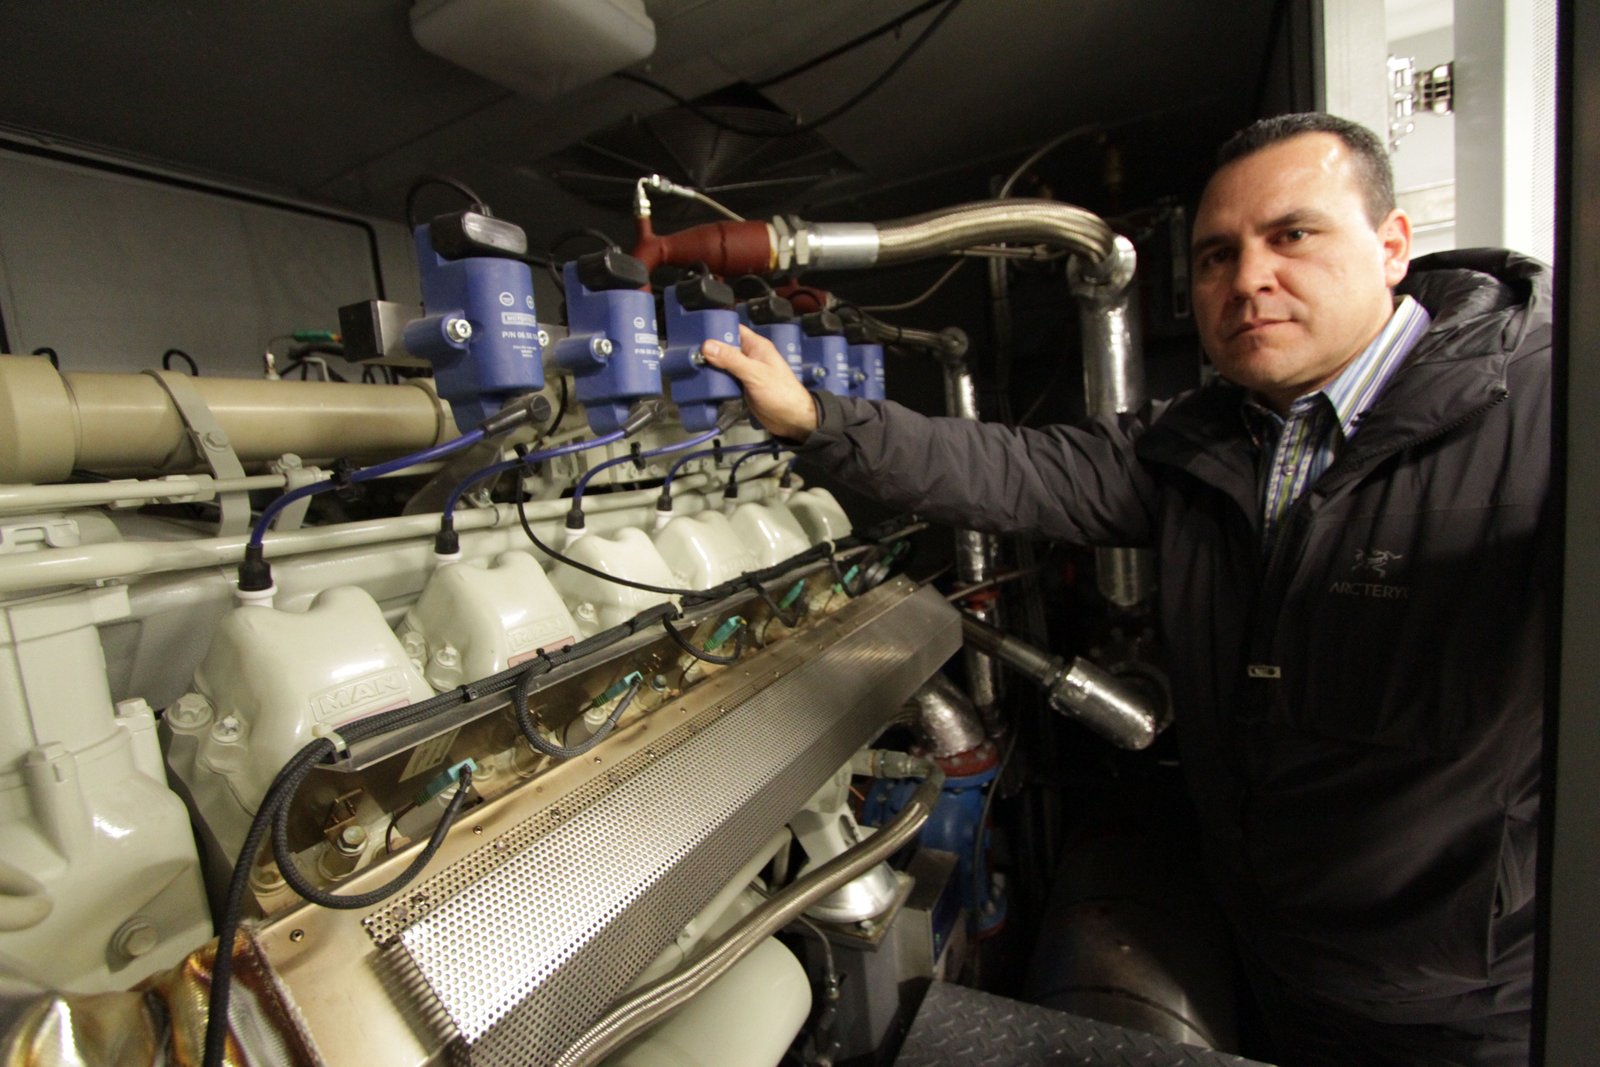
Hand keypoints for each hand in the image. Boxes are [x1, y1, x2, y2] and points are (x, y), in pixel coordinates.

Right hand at [700, 325, 819, 440]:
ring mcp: (746, 372)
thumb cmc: (782, 394)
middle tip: (691, 354)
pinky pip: (725, 380)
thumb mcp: (755, 373)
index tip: (698, 333)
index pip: (734, 330)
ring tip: (694, 367)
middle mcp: (750, 357)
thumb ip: (731, 360)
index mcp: (756, 346)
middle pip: (725, 348)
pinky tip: (704, 382)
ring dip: (711, 367)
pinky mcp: (742, 387)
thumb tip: (708, 345)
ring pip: (723, 365)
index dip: (717, 329)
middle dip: (709, 350)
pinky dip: (716, 382)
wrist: (792, 420)